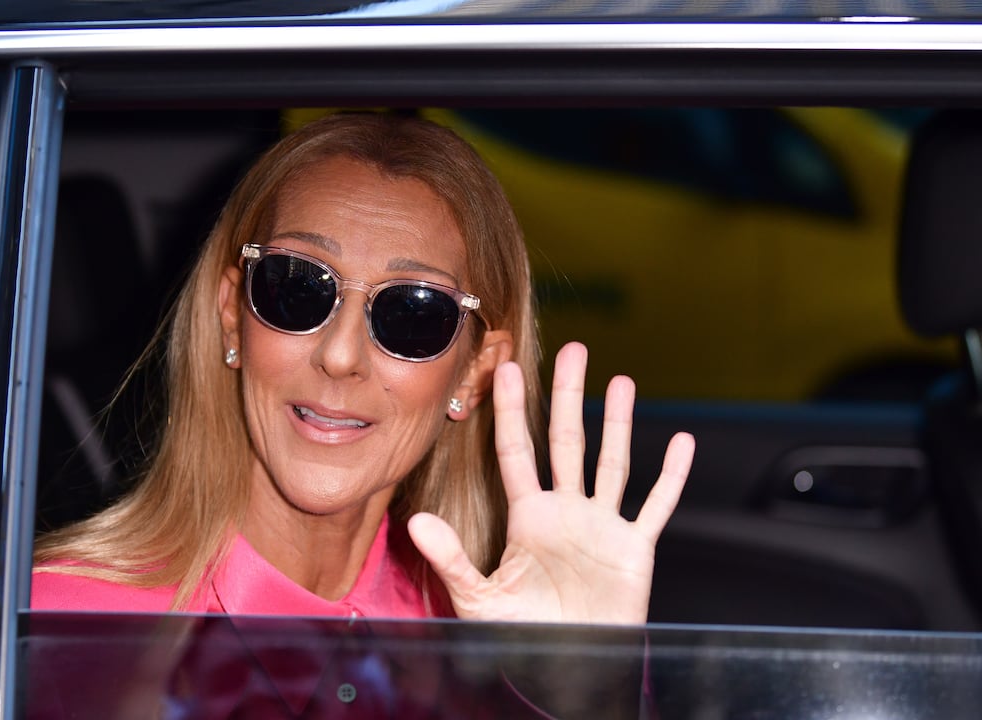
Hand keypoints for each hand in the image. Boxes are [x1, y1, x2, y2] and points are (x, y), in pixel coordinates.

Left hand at [408, 342, 693, 623]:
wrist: (565, 669)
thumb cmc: (520, 638)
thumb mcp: (478, 598)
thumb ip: (450, 559)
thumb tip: (415, 521)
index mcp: (527, 518)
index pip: (516, 452)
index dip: (510, 411)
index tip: (505, 369)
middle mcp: (565, 512)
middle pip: (566, 442)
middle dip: (569, 396)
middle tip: (574, 350)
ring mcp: (601, 527)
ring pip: (611, 463)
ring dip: (617, 423)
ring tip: (621, 381)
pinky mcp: (633, 549)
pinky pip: (656, 506)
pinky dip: (671, 476)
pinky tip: (681, 442)